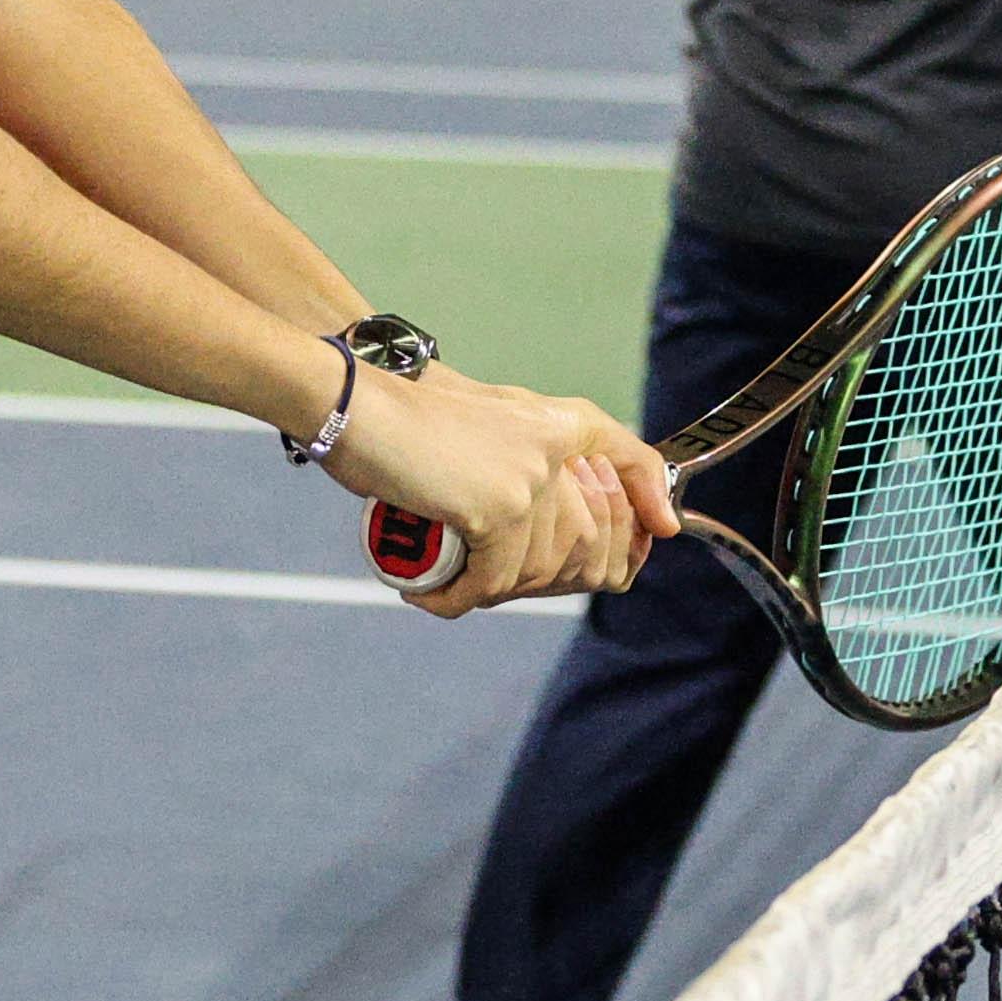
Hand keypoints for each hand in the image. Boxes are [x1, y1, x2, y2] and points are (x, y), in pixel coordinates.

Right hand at [332, 363, 677, 612]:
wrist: (352, 402)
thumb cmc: (401, 415)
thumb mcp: (484, 420)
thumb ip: (528, 452)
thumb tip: (567, 518)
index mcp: (558, 419)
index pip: (631, 461)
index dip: (641, 512)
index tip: (649, 539)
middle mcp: (556, 446)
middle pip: (590, 544)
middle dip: (545, 578)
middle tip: (488, 578)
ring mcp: (531, 479)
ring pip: (538, 571)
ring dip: (493, 590)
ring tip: (448, 579)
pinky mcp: (499, 508)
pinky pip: (495, 582)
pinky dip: (458, 598)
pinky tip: (430, 594)